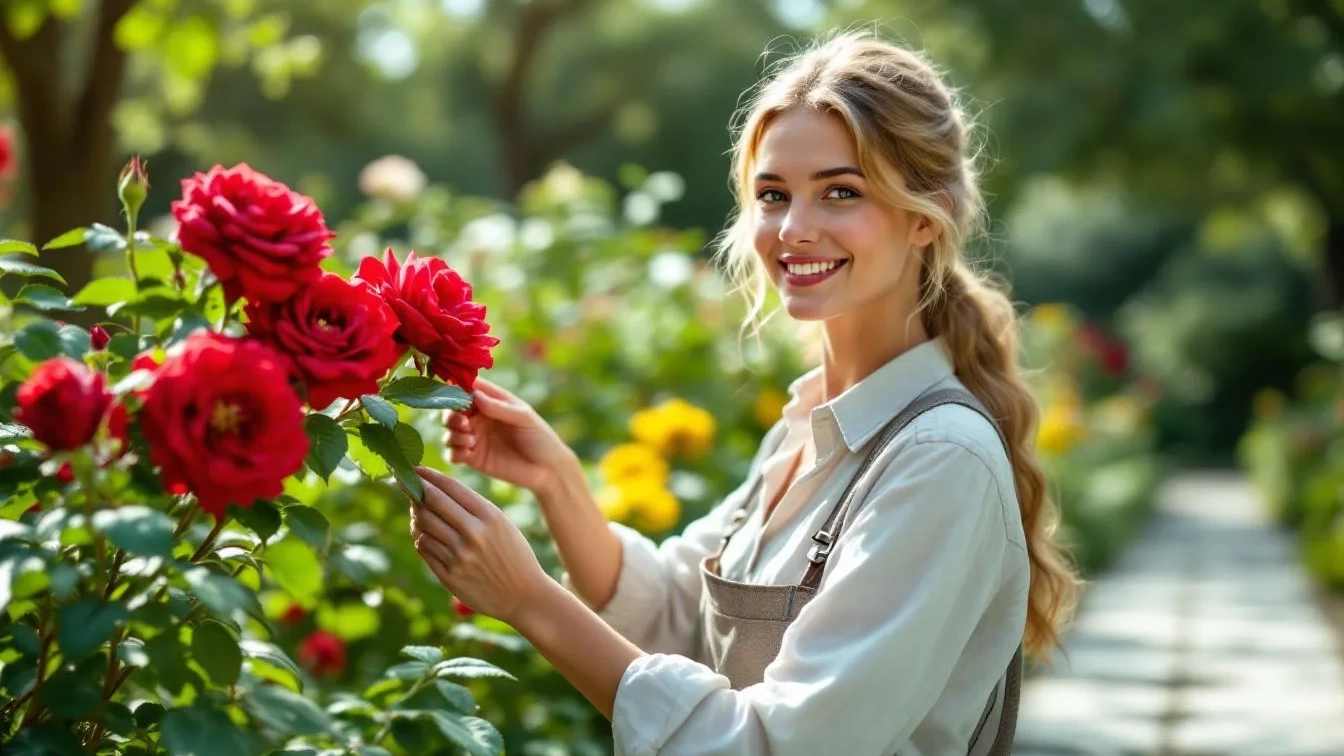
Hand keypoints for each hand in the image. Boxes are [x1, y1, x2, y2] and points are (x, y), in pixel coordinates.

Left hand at [409, 466, 550, 624]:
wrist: (523, 595)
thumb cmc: (512, 554)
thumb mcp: (501, 523)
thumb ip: (472, 507)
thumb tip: (434, 489)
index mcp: (489, 516)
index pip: (449, 487)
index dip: (427, 475)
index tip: (414, 468)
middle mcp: (473, 534)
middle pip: (430, 502)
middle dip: (412, 489)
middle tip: (402, 483)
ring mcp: (459, 556)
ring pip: (422, 525)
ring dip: (415, 515)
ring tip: (417, 511)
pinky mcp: (449, 576)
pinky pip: (423, 548)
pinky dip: (420, 537)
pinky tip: (424, 534)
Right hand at [443, 377, 575, 495]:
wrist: (548, 470)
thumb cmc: (540, 437)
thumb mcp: (524, 418)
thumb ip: (499, 407)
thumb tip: (474, 395)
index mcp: (492, 401)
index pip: (467, 389)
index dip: (457, 390)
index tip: (458, 398)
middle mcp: (480, 417)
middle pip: (451, 410)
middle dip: (450, 415)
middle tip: (464, 423)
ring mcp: (475, 438)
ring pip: (448, 431)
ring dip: (453, 434)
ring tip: (471, 440)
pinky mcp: (473, 459)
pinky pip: (452, 453)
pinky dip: (454, 451)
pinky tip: (468, 452)